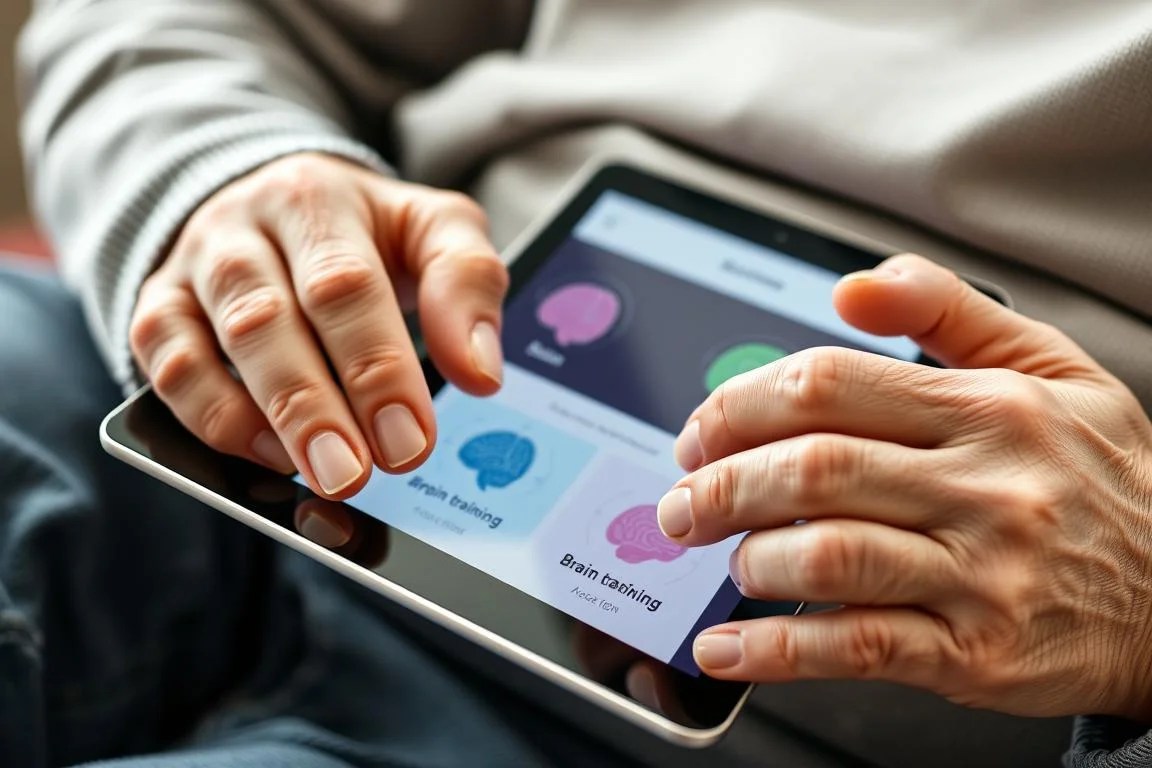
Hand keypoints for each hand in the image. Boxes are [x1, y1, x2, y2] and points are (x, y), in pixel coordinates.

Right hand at [130, 153, 506, 497]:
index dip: (378, 368)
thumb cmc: (368, 231)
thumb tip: (481, 373)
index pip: (345, 285)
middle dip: (316, 407)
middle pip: (270, 318)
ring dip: (264, 420)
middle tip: (357, 476)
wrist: (281, 199)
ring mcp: (191, 267)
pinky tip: (265, 454)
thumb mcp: (433, 229)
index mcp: (318, 198)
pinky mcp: (156, 306)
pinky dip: (209, 416)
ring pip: (205, 344)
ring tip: (317, 475)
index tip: (412, 441)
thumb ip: (467, 284)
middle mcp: (244, 226)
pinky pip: (164, 366)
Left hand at [659, 254, 1151, 718]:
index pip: (829, 385)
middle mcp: (985, 487)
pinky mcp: (972, 654)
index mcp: (989, 408)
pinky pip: (855, 648)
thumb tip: (849, 289)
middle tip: (681, 502)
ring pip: (828, 557)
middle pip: (813, 469)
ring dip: (749, 559)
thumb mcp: (1050, 369)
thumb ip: (946, 313)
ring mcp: (980, 575)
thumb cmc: (1098, 477)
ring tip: (728, 559)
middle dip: (720, 484)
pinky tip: (725, 647)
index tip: (700, 430)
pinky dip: (773, 652)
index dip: (740, 405)